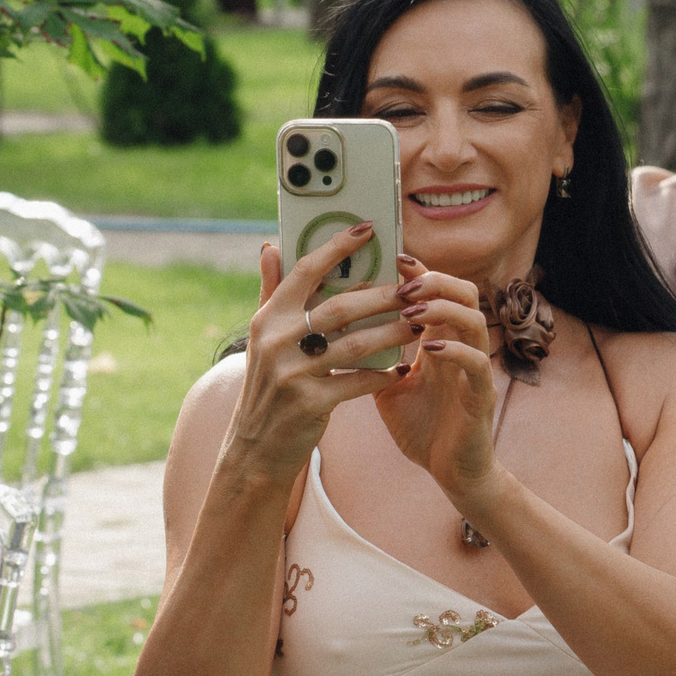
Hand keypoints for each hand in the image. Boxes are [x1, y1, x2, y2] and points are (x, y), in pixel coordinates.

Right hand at [226, 223, 410, 476]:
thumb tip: (269, 245)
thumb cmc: (268, 384)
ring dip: (393, 332)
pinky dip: (383, 375)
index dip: (337, 247)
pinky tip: (401, 368)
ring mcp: (292, 373)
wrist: (256, 447)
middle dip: (384, 295)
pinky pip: (358, 382)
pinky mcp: (310, 403)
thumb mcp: (261, 338)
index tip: (368, 228)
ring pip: (357, 344)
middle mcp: (276, 341)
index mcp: (267, 318)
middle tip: (415, 288)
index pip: (306, 271)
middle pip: (342, 307)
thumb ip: (270, 291)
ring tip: (419, 323)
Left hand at [370, 255, 499, 504]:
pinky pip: (476, 362)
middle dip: (434, 280)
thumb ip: (370, 357)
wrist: (447, 472)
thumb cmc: (420, 426)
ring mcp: (474, 370)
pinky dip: (454, 349)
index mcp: (440, 340)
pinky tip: (428, 347)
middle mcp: (462, 347)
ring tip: (409, 309)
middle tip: (401, 283)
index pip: (437, 292)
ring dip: (441, 309)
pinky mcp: (481, 396)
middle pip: (464, 292)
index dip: (419, 271)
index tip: (392, 256)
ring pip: (474, 319)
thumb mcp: (387, 385)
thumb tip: (330, 334)